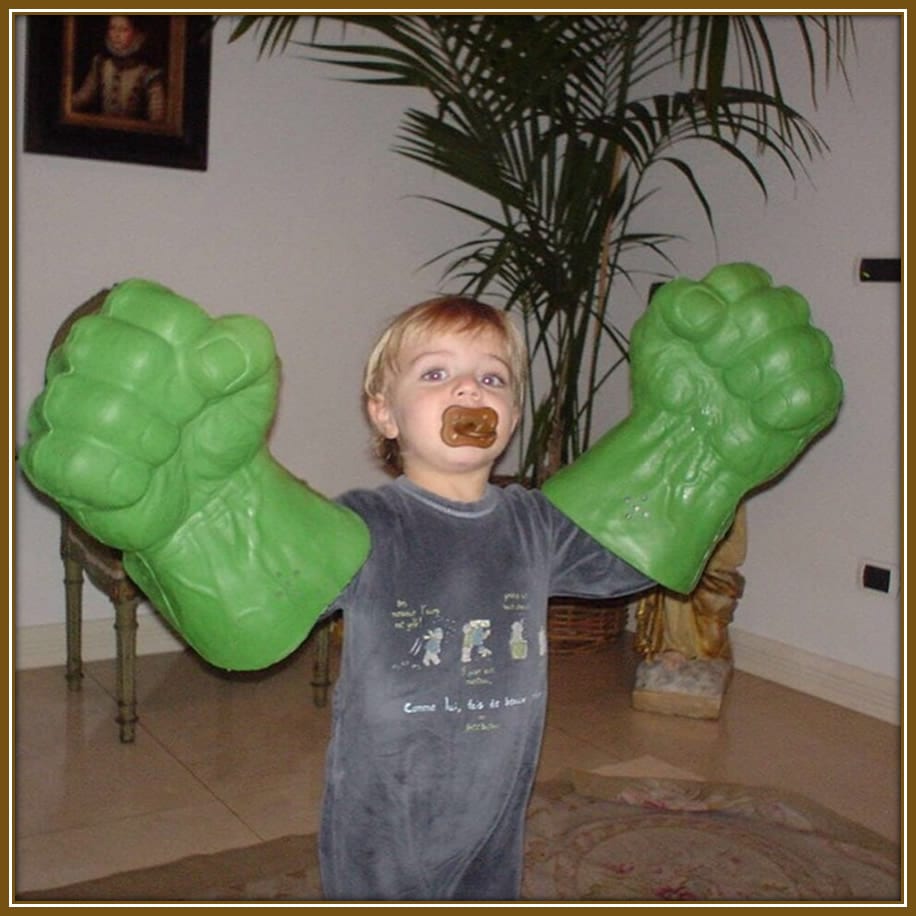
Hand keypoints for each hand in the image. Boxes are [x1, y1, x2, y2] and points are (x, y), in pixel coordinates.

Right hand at [21, 279, 278, 550]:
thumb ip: (246, 349)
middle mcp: (85, 350)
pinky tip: (141, 480)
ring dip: (145, 436)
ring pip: (82, 405)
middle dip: (166, 393)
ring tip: (167, 449)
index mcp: (134, 314)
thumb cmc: (222, 422)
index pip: (147, 308)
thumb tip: (209, 356)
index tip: (209, 382)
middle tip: (187, 417)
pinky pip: (68, 461)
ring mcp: (61, 403)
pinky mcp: (51, 460)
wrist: (215, 490)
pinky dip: (119, 477)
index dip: (191, 352)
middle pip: (102, 348)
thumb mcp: (257, 379)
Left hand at [632, 262, 841, 492]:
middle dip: (740, 338)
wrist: (674, 443)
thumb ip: (677, 303)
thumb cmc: (670, 387)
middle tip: (712, 364)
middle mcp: (773, 326)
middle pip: (781, 305)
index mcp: (737, 302)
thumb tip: (714, 310)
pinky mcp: (812, 402)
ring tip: (732, 391)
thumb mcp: (653, 335)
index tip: (697, 337)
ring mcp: (797, 362)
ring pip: (808, 344)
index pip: (746, 279)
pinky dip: (784, 402)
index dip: (723, 305)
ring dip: (761, 370)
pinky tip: (759, 415)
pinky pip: (820, 389)